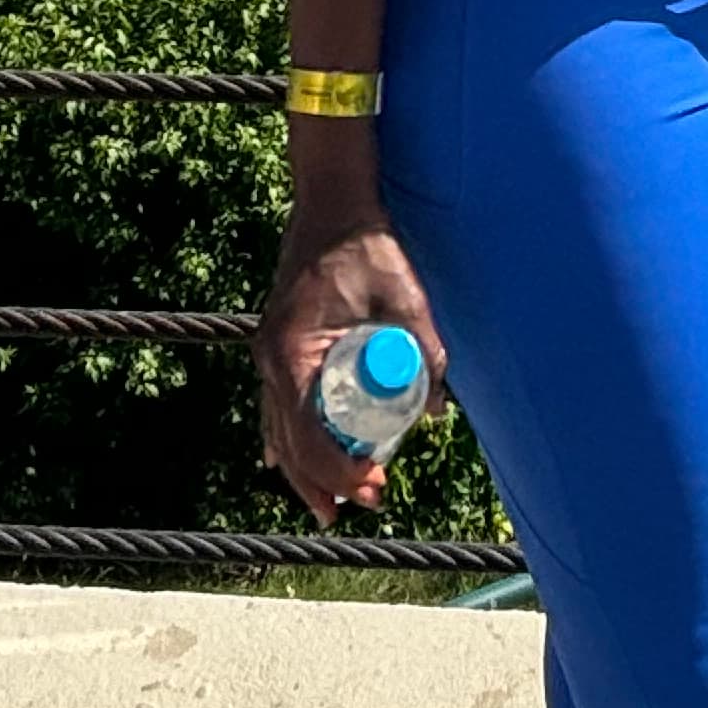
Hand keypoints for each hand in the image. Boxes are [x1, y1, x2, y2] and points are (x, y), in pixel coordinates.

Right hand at [257, 209, 447, 527]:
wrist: (332, 203)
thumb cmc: (365, 245)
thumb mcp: (404, 295)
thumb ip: (423, 348)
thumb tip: (438, 409)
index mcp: (292, 352)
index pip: (305, 434)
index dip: (336, 470)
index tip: (371, 487)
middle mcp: (271, 359)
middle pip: (287, 442)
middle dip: (322, 480)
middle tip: (364, 503)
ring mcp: (269, 353)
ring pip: (278, 429)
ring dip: (303, 468)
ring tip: (329, 504)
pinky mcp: (280, 346)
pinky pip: (276, 407)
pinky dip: (286, 438)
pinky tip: (285, 463)